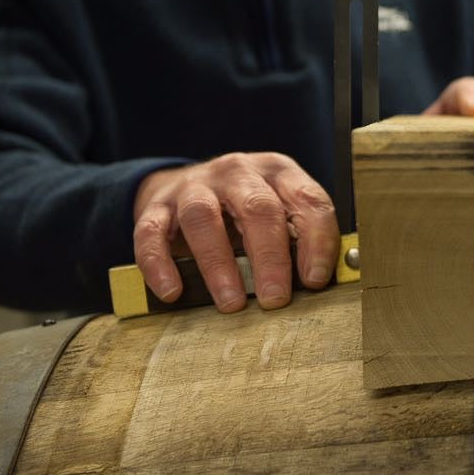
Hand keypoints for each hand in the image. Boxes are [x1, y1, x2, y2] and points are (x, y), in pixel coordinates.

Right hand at [132, 152, 338, 312]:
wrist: (188, 187)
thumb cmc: (246, 211)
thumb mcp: (281, 213)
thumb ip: (302, 238)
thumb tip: (321, 283)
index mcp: (278, 171)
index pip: (308, 200)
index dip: (316, 240)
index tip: (315, 280)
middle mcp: (237, 172)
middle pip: (258, 208)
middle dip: (270, 257)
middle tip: (275, 299)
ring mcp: (194, 186)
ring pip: (203, 217)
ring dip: (218, 263)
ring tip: (231, 303)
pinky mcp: (157, 206)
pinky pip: (152, 233)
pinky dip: (160, 264)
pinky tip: (172, 292)